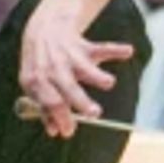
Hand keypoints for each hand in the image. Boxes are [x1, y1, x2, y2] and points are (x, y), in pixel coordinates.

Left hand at [19, 6, 133, 138]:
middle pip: (67, 87)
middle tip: (94, 114)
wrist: (43, 30)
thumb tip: (54, 132)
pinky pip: (101, 49)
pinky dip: (116, 50)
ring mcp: (69, 57)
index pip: (50, 102)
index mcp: (37, 80)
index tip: (69, 132)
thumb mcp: (36, 86)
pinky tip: (128, 51)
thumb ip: (44, 108)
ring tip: (108, 83)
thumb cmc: (41, 67)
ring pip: (84, 67)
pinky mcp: (84, 47)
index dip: (60, 118)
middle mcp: (53, 68)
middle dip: (80, 101)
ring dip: (97, 75)